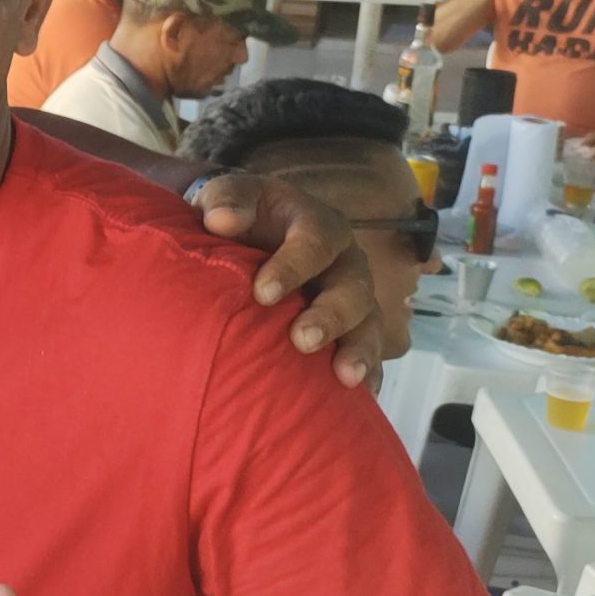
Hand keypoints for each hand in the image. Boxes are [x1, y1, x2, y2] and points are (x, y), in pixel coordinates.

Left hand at [194, 173, 382, 387]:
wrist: (247, 236)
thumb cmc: (237, 216)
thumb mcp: (229, 197)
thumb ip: (226, 201)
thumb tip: (222, 219)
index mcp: (319, 226)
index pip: (315, 243)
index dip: (293, 267)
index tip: (262, 293)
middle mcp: (345, 263)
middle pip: (352, 288)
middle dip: (330, 315)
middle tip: (301, 339)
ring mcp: (354, 298)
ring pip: (369, 323)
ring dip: (360, 350)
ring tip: (346, 377)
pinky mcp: (353, 329)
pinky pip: (371, 353)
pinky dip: (370, 374)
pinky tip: (363, 398)